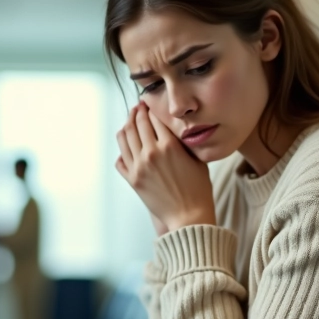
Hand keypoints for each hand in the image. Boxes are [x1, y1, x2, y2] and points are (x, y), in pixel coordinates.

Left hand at [115, 103, 215, 232]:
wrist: (188, 216)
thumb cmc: (198, 189)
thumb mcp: (196, 159)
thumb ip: (183, 141)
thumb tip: (172, 126)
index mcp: (169, 145)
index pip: (154, 117)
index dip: (151, 107)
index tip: (149, 102)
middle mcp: (151, 153)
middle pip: (137, 123)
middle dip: (136, 112)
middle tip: (138, 107)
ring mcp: (138, 167)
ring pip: (124, 137)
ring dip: (126, 125)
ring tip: (130, 121)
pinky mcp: (132, 180)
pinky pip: (120, 159)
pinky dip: (122, 150)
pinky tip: (127, 146)